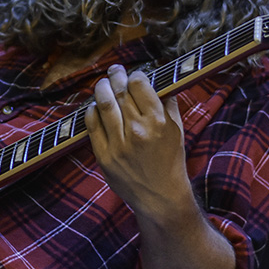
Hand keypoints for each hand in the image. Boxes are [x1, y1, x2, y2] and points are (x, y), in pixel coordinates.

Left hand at [85, 64, 188, 217]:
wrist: (161, 197)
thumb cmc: (170, 162)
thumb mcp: (177, 132)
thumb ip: (169, 106)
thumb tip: (160, 85)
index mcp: (158, 121)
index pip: (139, 84)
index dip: (134, 75)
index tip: (133, 75)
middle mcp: (137, 130)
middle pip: (119, 91)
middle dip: (115, 77)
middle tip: (114, 72)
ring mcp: (119, 144)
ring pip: (103, 104)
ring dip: (101, 89)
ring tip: (102, 84)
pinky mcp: (104, 156)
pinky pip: (92, 125)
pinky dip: (91, 111)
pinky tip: (94, 107)